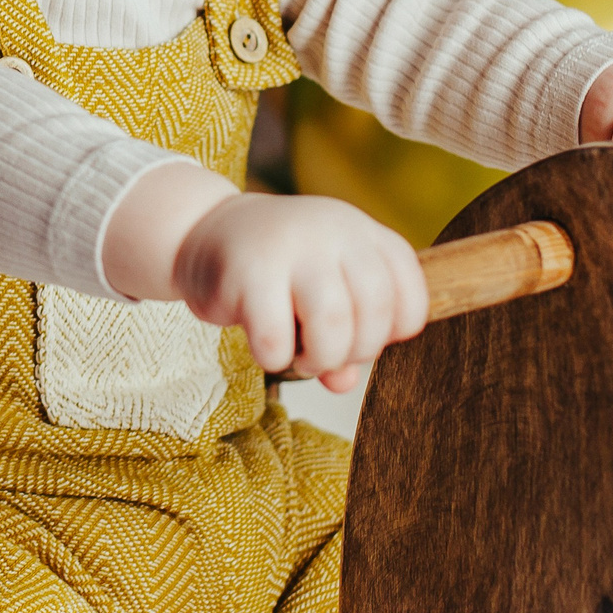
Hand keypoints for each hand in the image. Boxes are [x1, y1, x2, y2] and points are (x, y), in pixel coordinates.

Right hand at [102, 163, 426, 392]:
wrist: (203, 232)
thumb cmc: (275, 272)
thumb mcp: (320, 293)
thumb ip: (345, 335)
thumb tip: (342, 382)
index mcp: (362, 232)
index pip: (409, 297)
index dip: (391, 334)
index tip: (360, 337)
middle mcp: (334, 230)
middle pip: (374, 315)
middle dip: (353, 352)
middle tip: (323, 352)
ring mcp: (292, 246)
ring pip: (333, 327)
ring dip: (318, 359)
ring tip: (298, 354)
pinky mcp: (249, 272)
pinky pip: (277, 341)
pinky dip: (273, 358)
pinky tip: (263, 343)